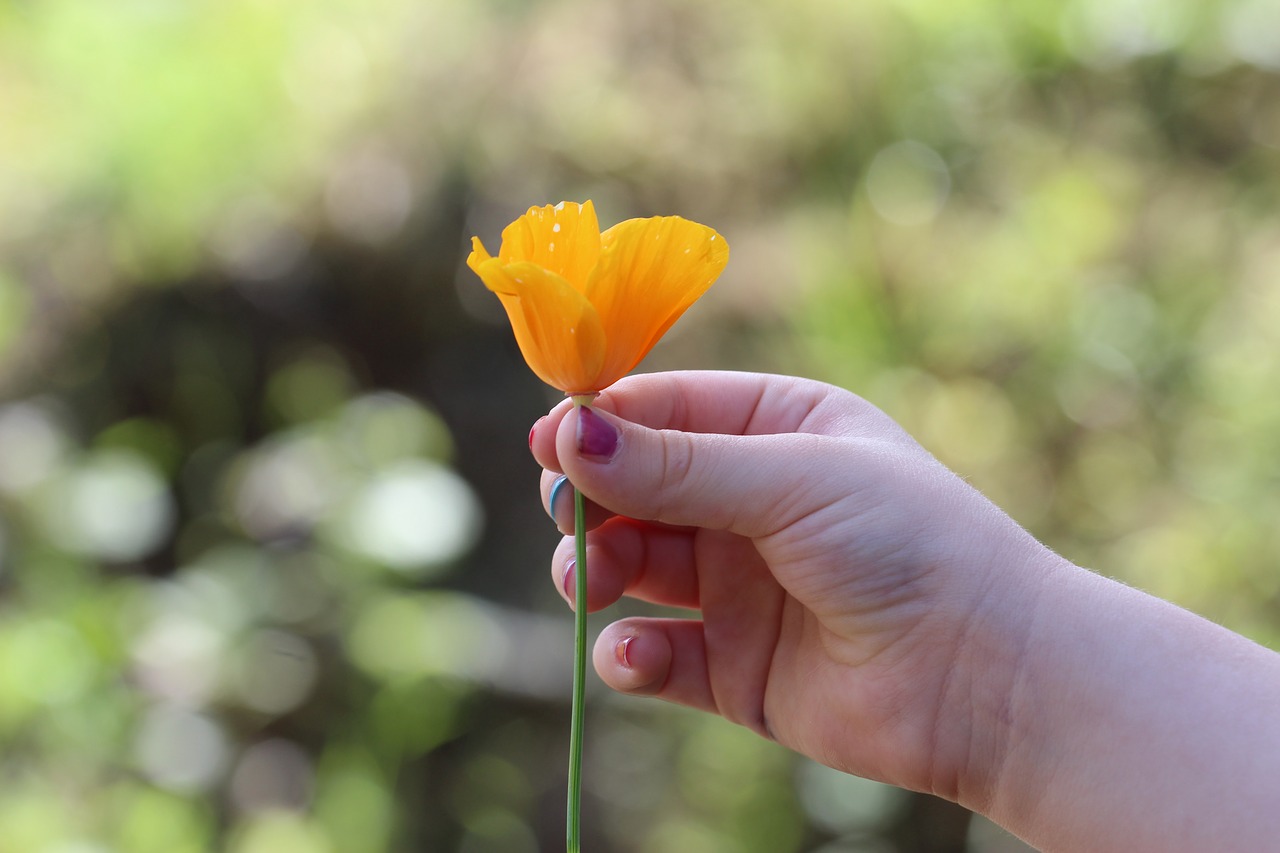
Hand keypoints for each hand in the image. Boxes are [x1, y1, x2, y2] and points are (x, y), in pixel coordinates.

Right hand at [529, 370, 1055, 803]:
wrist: (987, 677)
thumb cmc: (908, 544)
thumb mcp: (793, 481)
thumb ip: (677, 465)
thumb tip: (567, 433)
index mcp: (777, 430)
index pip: (664, 410)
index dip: (600, 424)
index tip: (547, 442)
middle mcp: (752, 502)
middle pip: (633, 489)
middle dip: (591, 502)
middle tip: (569, 519)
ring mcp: (739, 586)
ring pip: (632, 567)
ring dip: (597, 571)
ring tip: (597, 584)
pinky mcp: (733, 666)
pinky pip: (655, 654)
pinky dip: (630, 655)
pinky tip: (637, 654)